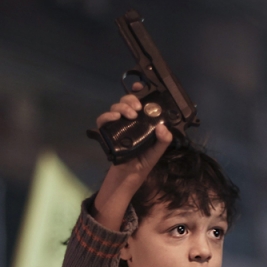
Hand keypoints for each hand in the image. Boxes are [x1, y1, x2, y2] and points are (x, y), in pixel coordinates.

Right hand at [92, 84, 171, 230]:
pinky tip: (115, 117)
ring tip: (130, 114)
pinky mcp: (107, 133)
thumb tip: (163, 127)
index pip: (140, 102)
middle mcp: (129, 121)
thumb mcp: (157, 151)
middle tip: (138, 108)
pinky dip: (107, 115)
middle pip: (127, 101)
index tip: (141, 88)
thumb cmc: (143, 163)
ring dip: (122, 106)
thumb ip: (164, 140)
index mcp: (142, 122)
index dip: (140, 92)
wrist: (129, 178)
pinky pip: (103, 119)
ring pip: (116, 107)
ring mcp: (117, 126)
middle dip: (131, 99)